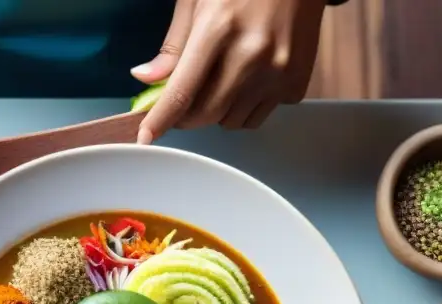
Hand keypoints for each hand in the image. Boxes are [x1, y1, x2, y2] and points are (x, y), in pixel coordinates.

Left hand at [131, 0, 326, 142]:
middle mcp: (251, 55)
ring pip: (231, 122)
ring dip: (218, 112)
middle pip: (206, 115)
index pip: (182, 91)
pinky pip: (258, 117)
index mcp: (219, 28)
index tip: (145, 137)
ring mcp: (277, 72)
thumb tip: (147, 79)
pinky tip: (250, 78)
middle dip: (187, 116)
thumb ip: (174, 45)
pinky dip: (246, 107)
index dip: (160, 120)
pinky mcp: (296, 84)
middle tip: (184, 100)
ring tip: (224, 78)